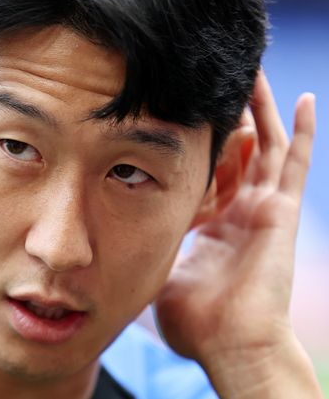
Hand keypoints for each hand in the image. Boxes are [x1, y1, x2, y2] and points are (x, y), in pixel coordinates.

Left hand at [154, 70, 321, 396]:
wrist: (229, 345)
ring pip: (264, 146)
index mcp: (213, 226)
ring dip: (259, 109)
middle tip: (213, 78)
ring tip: (250, 70)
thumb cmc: (195, 322)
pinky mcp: (283, 211)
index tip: (179, 113)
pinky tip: (303, 100)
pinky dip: (302, 133)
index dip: (198, 145)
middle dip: (228, 116)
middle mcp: (240, 212)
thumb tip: (112, 244)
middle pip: (237, 151)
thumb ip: (147, 252)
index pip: (207, 173)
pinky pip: (295, 163)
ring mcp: (264, 209)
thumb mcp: (161, 275)